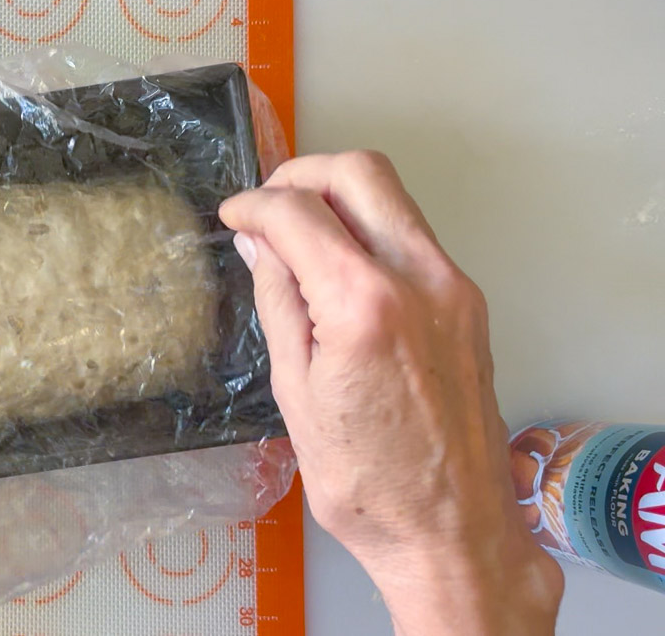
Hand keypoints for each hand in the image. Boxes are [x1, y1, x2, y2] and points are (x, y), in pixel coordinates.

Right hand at [220, 152, 562, 634]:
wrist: (449, 528)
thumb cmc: (365, 480)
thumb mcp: (295, 391)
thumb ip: (279, 302)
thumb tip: (260, 247)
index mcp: (364, 304)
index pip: (299, 212)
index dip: (254, 205)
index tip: (233, 216)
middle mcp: (420, 279)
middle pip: (361, 173)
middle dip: (303, 174)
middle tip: (267, 204)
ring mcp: (453, 288)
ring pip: (394, 199)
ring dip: (340, 199)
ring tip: (297, 237)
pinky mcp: (468, 304)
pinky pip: (413, 238)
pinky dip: (369, 232)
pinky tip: (337, 270)